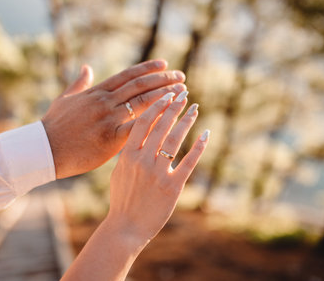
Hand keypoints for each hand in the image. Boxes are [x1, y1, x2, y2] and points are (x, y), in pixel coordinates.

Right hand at [41, 60, 186, 178]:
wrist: (44, 150)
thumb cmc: (53, 127)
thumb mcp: (64, 99)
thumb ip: (79, 83)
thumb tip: (86, 67)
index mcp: (95, 92)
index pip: (127, 75)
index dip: (148, 68)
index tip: (164, 63)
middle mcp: (104, 101)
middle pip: (140, 86)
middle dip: (163, 79)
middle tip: (181, 76)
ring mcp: (108, 118)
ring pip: (143, 102)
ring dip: (165, 95)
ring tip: (182, 92)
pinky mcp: (111, 138)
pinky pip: (139, 126)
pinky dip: (156, 119)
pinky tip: (170, 116)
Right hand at [106, 90, 208, 243]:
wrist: (125, 228)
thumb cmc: (121, 200)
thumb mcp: (118, 173)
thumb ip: (127, 154)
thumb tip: (136, 137)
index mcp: (128, 156)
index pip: (143, 123)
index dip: (156, 106)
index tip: (166, 94)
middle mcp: (142, 161)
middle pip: (160, 126)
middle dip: (173, 107)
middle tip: (183, 94)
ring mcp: (158, 174)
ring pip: (174, 140)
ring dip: (186, 121)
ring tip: (194, 107)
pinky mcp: (173, 187)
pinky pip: (189, 162)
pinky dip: (199, 146)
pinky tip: (205, 133)